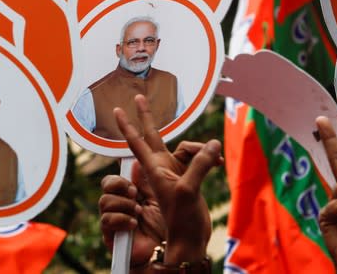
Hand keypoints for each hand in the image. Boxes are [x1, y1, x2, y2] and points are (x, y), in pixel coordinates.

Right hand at [99, 166, 164, 269]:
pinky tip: (134, 224)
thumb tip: (136, 161)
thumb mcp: (160, 194)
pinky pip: (106, 219)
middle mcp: (121, 203)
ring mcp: (114, 217)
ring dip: (124, 204)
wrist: (168, 247)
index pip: (118, 176)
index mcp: (132, 191)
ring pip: (104, 200)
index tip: (129, 170)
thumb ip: (147, 177)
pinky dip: (121, 219)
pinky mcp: (110, 234)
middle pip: (106, 183)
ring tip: (139, 211)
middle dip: (119, 184)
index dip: (121, 171)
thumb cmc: (168, 222)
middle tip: (135, 192)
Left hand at [115, 94, 222, 263]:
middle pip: (154, 135)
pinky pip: (200, 158)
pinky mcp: (190, 177)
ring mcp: (176, 171)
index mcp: (154, 168)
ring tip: (215, 162)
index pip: (137, 142)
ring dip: (202, 149)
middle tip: (139, 97)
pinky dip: (209, 158)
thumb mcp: (188, 189)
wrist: (191, 238)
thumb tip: (212, 143)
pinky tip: (218, 165)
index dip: (128, 126)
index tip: (118, 111)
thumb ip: (200, 163)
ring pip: (188, 147)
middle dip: (148, 117)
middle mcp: (162, 166)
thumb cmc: (181, 218)